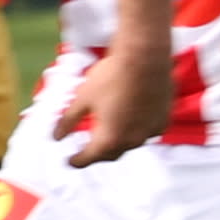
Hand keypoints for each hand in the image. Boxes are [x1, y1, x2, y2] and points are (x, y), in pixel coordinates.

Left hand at [63, 38, 171, 168]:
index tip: (70, 161)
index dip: (77, 160)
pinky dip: (137, 130)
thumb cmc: (111, 77)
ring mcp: (150, 132)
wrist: (145, 58)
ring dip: (119, 142)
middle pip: (111, 155)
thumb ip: (68, 120)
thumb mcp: (82, 98)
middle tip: (89, 149)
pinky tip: (132, 120)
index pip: (89, 158)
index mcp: (109, 139)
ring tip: (110, 132)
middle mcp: (131, 141)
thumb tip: (56, 137)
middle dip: (98, 154)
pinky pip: (147, 132)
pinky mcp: (163, 120)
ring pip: (131, 144)